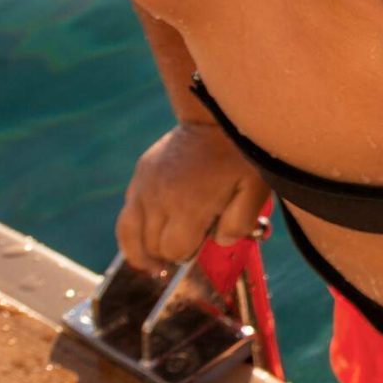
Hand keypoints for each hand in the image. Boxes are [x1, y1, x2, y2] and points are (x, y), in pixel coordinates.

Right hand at [116, 123, 269, 273]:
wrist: (216, 117)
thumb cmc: (240, 157)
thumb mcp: (255, 191)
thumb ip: (241, 223)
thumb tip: (221, 242)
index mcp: (188, 204)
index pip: (175, 250)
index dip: (188, 255)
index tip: (200, 248)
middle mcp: (159, 197)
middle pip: (152, 246)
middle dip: (168, 255)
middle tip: (184, 253)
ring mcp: (145, 185)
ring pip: (130, 234)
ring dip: (142, 252)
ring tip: (153, 265)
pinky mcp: (140, 175)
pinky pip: (126, 215)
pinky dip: (131, 234)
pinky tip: (142, 245)